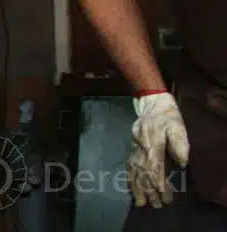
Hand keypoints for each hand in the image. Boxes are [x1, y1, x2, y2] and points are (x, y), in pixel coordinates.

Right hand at [126, 92, 189, 207]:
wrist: (151, 105)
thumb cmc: (168, 118)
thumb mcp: (178, 127)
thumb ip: (180, 144)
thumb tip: (182, 164)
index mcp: (153, 144)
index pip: (155, 168)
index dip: (159, 184)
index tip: (165, 197)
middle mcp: (141, 149)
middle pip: (143, 174)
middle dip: (149, 191)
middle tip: (156, 206)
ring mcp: (134, 150)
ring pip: (134, 172)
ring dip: (137, 189)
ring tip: (141, 203)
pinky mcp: (132, 150)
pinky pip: (129, 167)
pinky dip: (129, 179)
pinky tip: (131, 189)